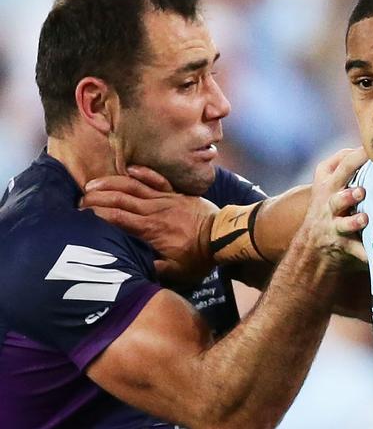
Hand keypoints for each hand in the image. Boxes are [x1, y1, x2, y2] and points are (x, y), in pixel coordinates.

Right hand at [81, 166, 217, 283]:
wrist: (224, 236)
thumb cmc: (200, 256)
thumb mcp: (177, 272)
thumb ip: (153, 269)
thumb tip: (131, 267)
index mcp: (151, 230)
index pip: (118, 218)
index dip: (98, 214)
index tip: (81, 213)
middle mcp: (154, 211)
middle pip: (120, 199)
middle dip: (98, 197)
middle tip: (80, 198)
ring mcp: (166, 199)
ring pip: (134, 186)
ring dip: (112, 183)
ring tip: (93, 183)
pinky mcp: (177, 193)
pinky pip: (158, 179)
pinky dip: (143, 173)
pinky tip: (129, 169)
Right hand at [299, 147, 368, 272]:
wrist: (312, 245)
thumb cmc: (328, 206)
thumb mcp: (327, 181)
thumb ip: (343, 162)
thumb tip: (365, 144)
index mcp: (328, 185)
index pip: (340, 166)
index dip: (354, 158)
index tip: (370, 149)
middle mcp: (329, 204)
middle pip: (338, 194)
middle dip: (348, 193)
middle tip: (361, 190)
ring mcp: (334, 226)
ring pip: (343, 224)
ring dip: (353, 222)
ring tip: (364, 219)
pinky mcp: (342, 245)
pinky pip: (354, 251)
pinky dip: (364, 254)